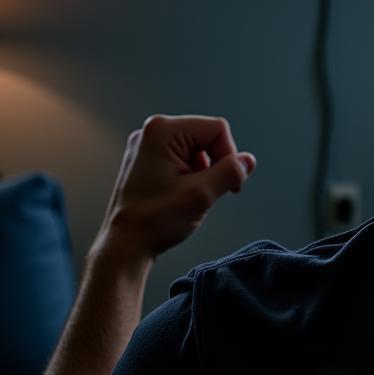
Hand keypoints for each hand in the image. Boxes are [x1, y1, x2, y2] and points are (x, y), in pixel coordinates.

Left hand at [95, 115, 256, 262]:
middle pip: (206, 137)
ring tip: (188, 196)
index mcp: (162, 130)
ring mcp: (147, 145)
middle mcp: (152, 131)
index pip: (217, 129)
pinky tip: (179, 195)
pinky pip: (182, 158)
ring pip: (197, 149)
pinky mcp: (147, 159)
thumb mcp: (202, 195)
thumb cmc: (154, 221)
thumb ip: (230, 172)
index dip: (229, 155)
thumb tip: (248, 160)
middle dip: (214, 165)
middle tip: (205, 193)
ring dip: (202, 173)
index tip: (227, 185)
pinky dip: (190, 176)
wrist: (125, 245)